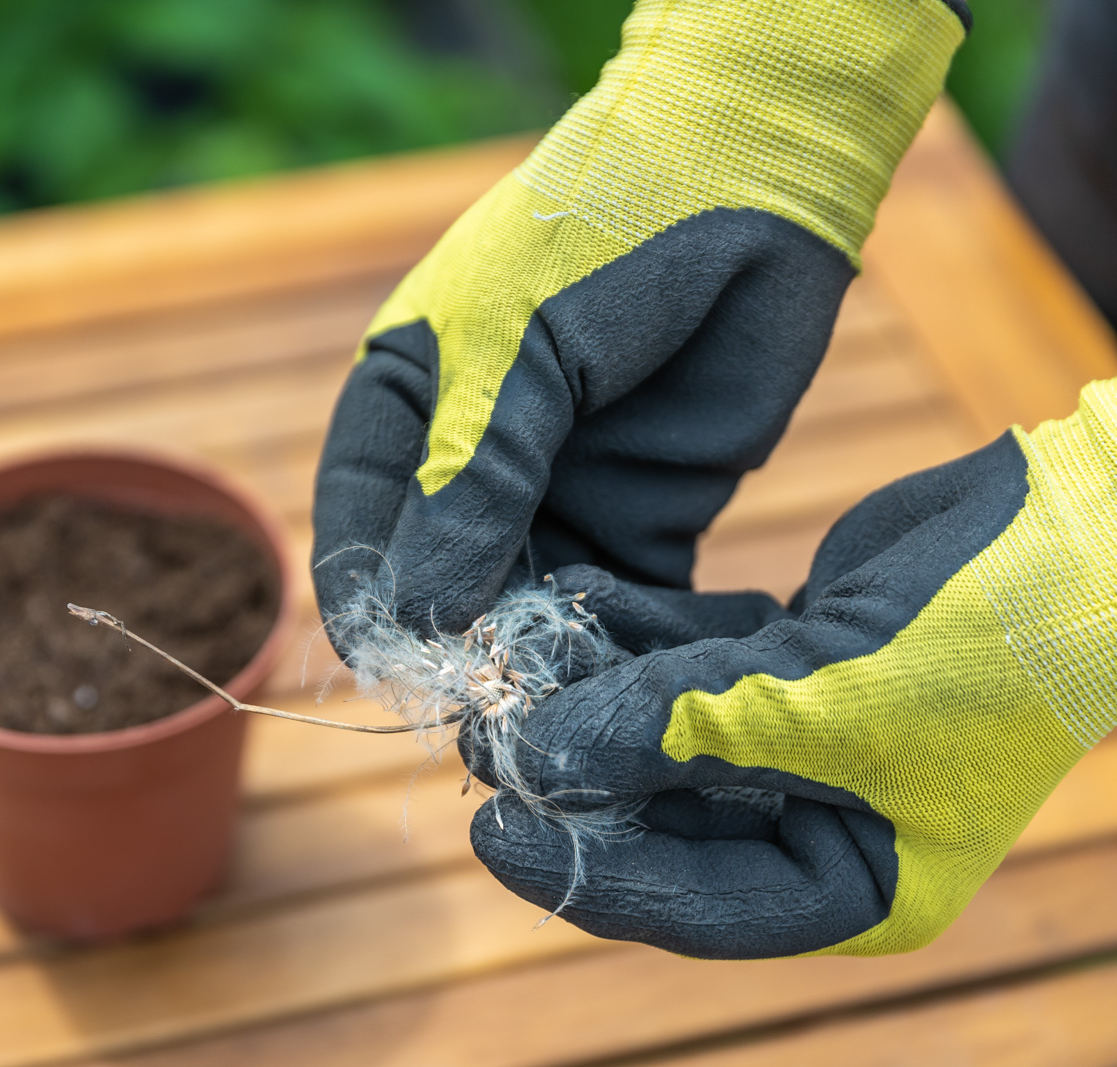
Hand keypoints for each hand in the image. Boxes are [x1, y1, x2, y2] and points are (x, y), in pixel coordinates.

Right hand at [312, 0, 967, 638]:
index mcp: (404, 408)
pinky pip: (622, 601)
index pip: (360, 524)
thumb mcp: (518, 352)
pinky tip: (639, 676)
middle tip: (494, 703)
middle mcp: (470, 466)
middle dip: (463, 644)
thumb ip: (472, 481)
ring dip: (544, 656)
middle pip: (444, 582)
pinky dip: (628, 642)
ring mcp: (558, 495)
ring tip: (569, 704)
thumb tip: (418, 614)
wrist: (752, 176)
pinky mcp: (645, 516)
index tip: (395, 666)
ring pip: (529, 606)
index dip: (371, 598)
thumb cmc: (603, 232)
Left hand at [468, 380, 1116, 958]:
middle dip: (573, 769)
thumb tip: (538, 758)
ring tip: (507, 653)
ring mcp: (801, 741)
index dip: (583, 873)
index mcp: (852, 884)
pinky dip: (630, 634)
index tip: (488, 829)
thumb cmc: (985, 644)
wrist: (1075, 524)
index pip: (689, 906)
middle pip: (659, 816)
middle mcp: (819, 823)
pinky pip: (686, 660)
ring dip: (589, 689)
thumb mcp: (818, 704)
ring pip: (661, 730)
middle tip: (482, 723)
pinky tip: (566, 601)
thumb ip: (673, 732)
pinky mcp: (788, 663)